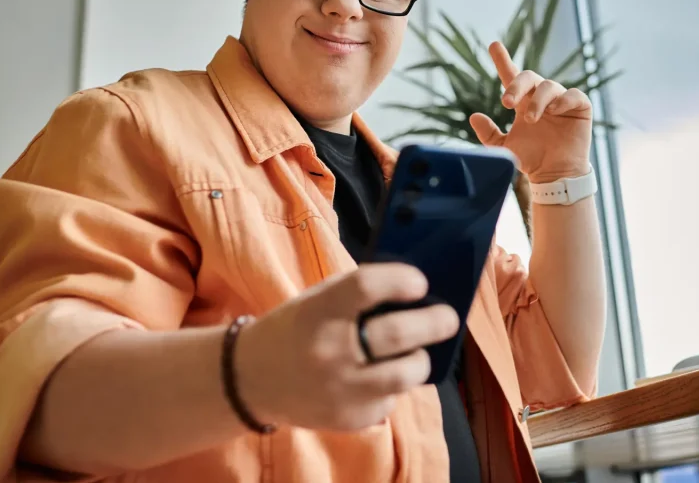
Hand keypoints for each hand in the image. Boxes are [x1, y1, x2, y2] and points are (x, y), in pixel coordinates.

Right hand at [235, 263, 458, 431]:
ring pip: (405, 374)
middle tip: (448, 317)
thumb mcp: (318, 300)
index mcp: (319, 311)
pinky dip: (393, 385)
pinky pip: (390, 399)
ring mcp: (340, 389)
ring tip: (418, 351)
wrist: (250, 381)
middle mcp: (329, 351)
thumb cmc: (295, 329)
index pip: (367, 286)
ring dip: (420, 359)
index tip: (420, 282)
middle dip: (435, 322)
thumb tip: (416, 291)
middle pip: (398, 334)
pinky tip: (380, 375)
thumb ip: (360, 294)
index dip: (401, 280)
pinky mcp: (349, 419)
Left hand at [469, 41, 592, 183]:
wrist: (555, 175)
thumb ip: (489, 134)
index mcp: (523, 102)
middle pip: (529, 77)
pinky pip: (574, 95)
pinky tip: (555, 110)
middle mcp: (541, 97)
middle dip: (516, 86)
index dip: (502, 60)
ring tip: (531, 119)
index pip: (511, 76)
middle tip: (506, 102)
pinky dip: (564, 100)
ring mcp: (561, 101)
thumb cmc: (532, 159)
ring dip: (537, 101)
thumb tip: (473, 116)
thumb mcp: (505, 148)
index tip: (493, 45)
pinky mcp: (580, 107)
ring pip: (548, 86)